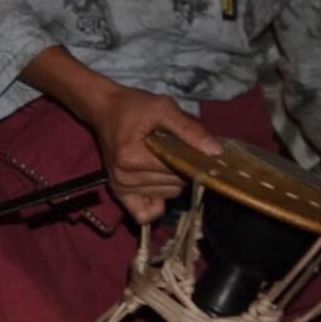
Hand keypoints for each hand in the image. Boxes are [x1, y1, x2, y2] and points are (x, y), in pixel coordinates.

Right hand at [80, 84, 222, 223]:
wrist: (105, 109)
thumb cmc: (133, 107)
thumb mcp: (163, 107)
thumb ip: (189, 129)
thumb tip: (215, 152)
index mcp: (131, 157)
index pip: (176, 170)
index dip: (190, 159)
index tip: (191, 146)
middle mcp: (123, 177)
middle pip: (174, 185)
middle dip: (181, 168)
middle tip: (174, 149)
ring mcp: (120, 188)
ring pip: (167, 195)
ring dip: (172, 180)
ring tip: (162, 159)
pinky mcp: (119, 194)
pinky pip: (145, 214)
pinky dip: (156, 204)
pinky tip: (158, 185)